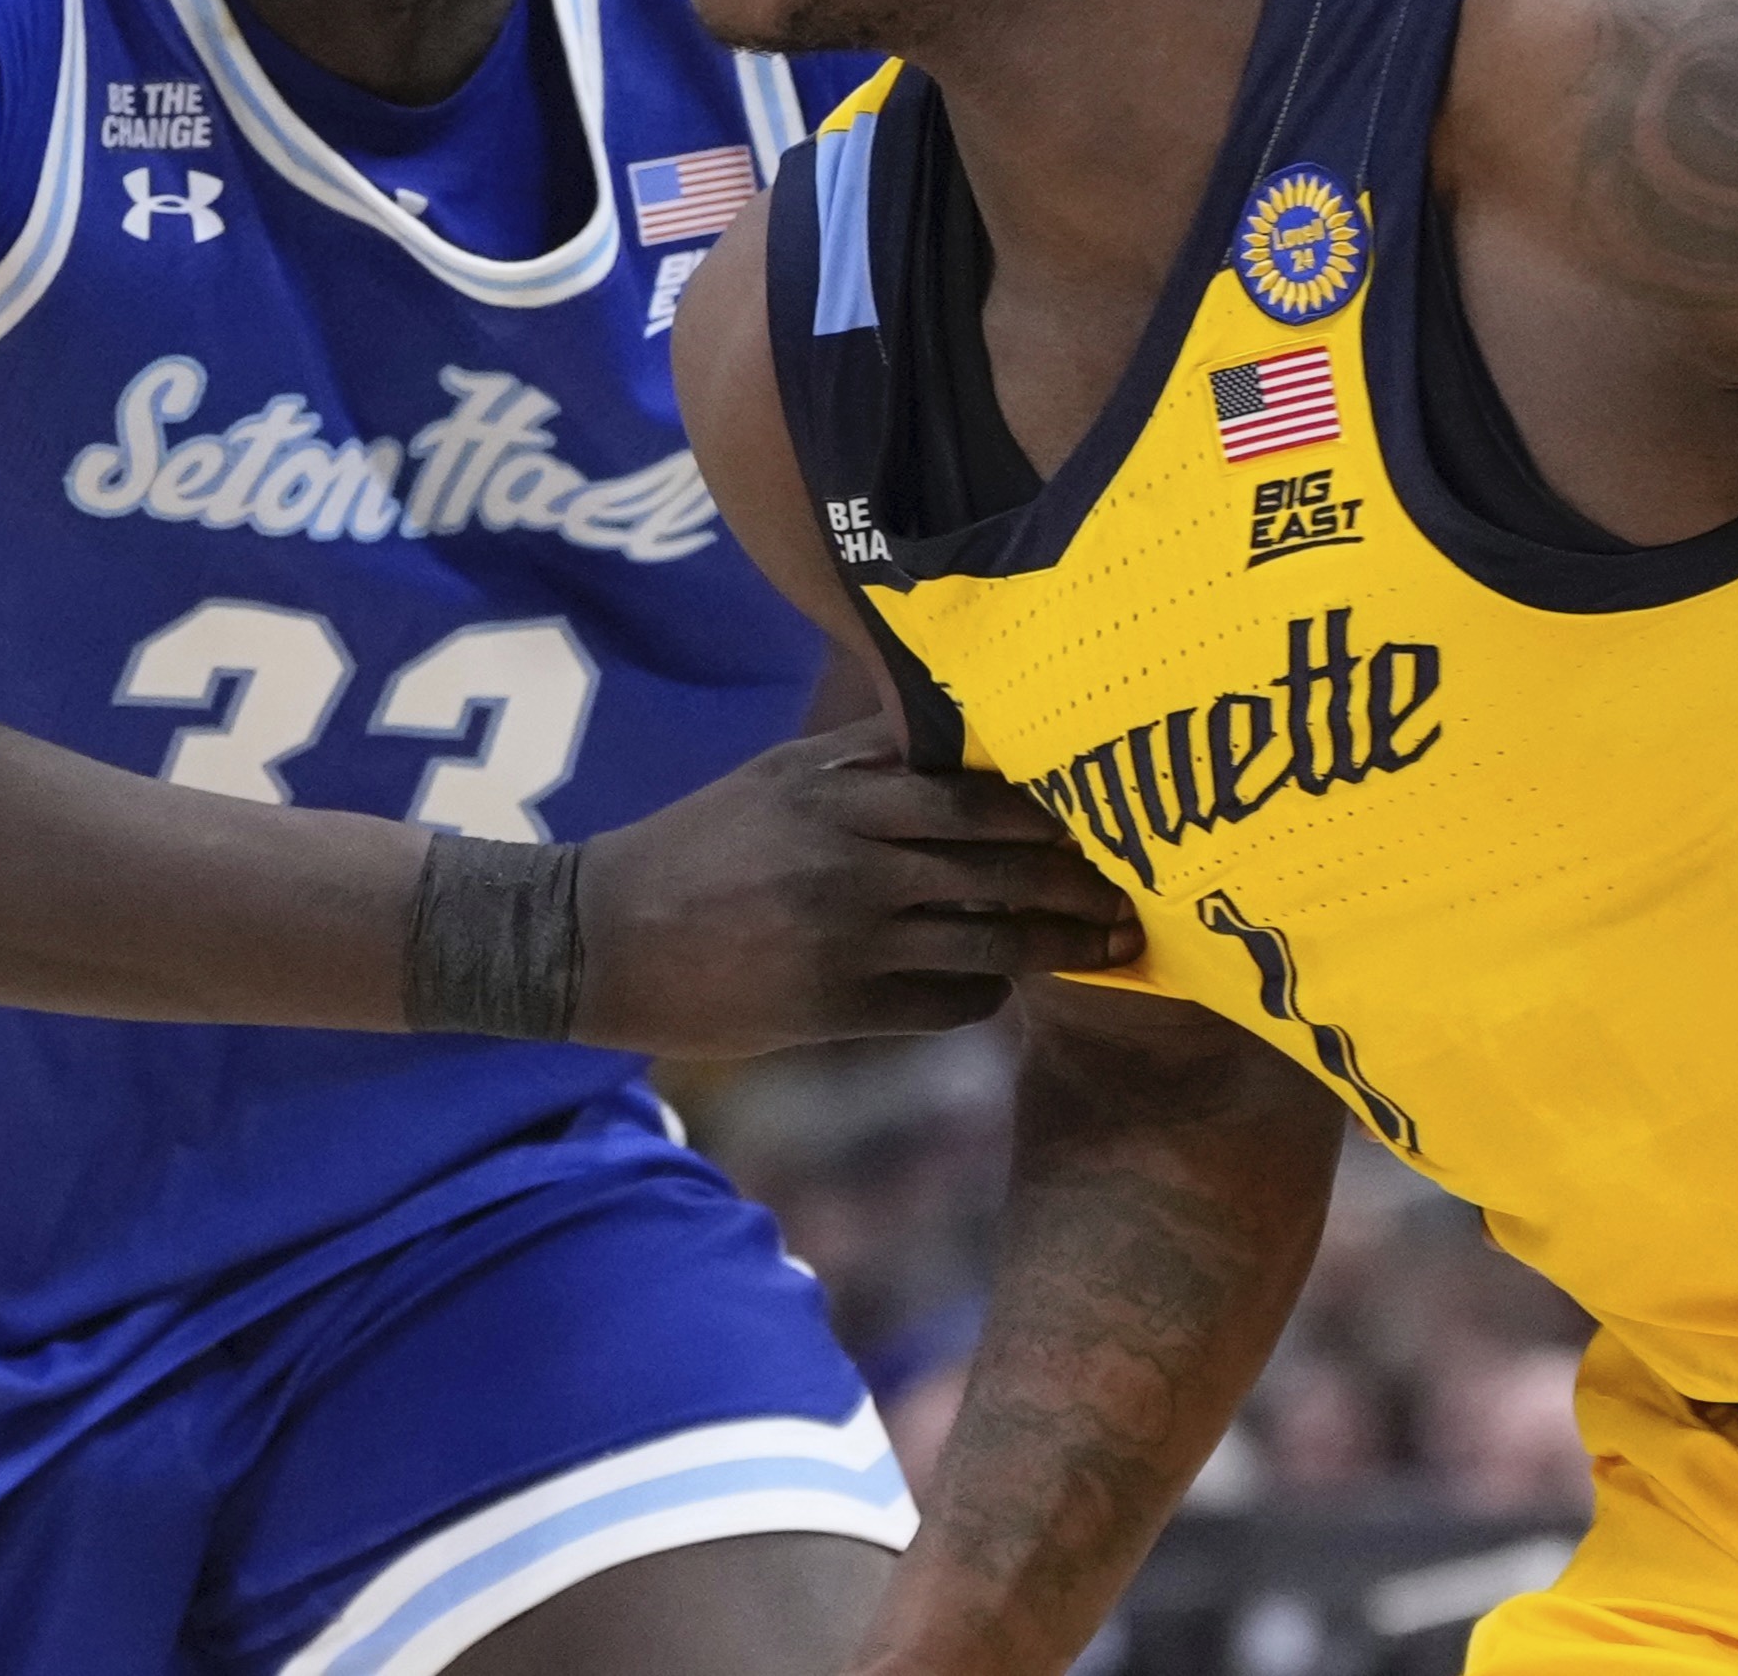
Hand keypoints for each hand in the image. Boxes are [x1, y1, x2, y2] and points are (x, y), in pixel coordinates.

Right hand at [574, 722, 1145, 1054]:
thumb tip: (966, 730)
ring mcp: (848, 940)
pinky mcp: (836, 1007)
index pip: (977, 799)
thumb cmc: (701, 844)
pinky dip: (987, 991)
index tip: (1105, 811)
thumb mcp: (781, 775)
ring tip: (1111, 943)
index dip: (1050, 812)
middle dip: (1078, 883)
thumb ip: (871, 756)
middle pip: (1000, 870)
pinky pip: (945, 1003)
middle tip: (1137, 888)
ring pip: (988, 942)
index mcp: (841, 796)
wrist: (600, 937)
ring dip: (1058, 945)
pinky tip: (1004, 981)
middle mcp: (853, 863)